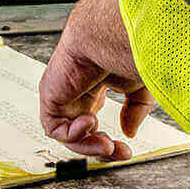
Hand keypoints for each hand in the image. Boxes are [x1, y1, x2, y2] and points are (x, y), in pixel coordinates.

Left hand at [37, 0, 150, 161]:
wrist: (110, 34)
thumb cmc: (126, 48)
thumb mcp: (139, 86)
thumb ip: (135, 110)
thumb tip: (128, 131)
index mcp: (93, 83)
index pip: (93, 117)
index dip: (108, 140)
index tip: (127, 149)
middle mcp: (75, 89)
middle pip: (80, 132)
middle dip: (100, 148)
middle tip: (119, 153)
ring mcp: (61, 92)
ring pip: (67, 134)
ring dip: (88, 146)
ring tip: (107, 144)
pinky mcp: (50, 94)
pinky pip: (54, 127)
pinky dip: (72, 134)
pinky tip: (91, 122)